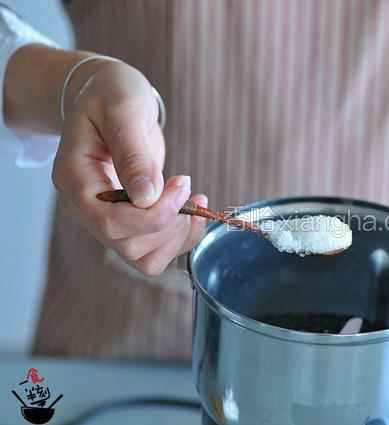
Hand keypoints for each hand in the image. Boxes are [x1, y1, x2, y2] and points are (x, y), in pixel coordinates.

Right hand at [51, 59, 205, 275]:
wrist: (108, 96)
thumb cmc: (112, 94)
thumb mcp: (123, 110)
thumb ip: (133, 153)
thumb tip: (148, 197)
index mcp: (74, 179)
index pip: (110, 222)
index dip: (154, 215)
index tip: (181, 185)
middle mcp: (84, 206)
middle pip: (128, 246)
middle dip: (169, 223)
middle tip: (186, 186)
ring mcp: (105, 216)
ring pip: (142, 257)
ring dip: (177, 236)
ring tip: (193, 199)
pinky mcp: (128, 219)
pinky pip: (154, 249)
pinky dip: (180, 237)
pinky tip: (191, 210)